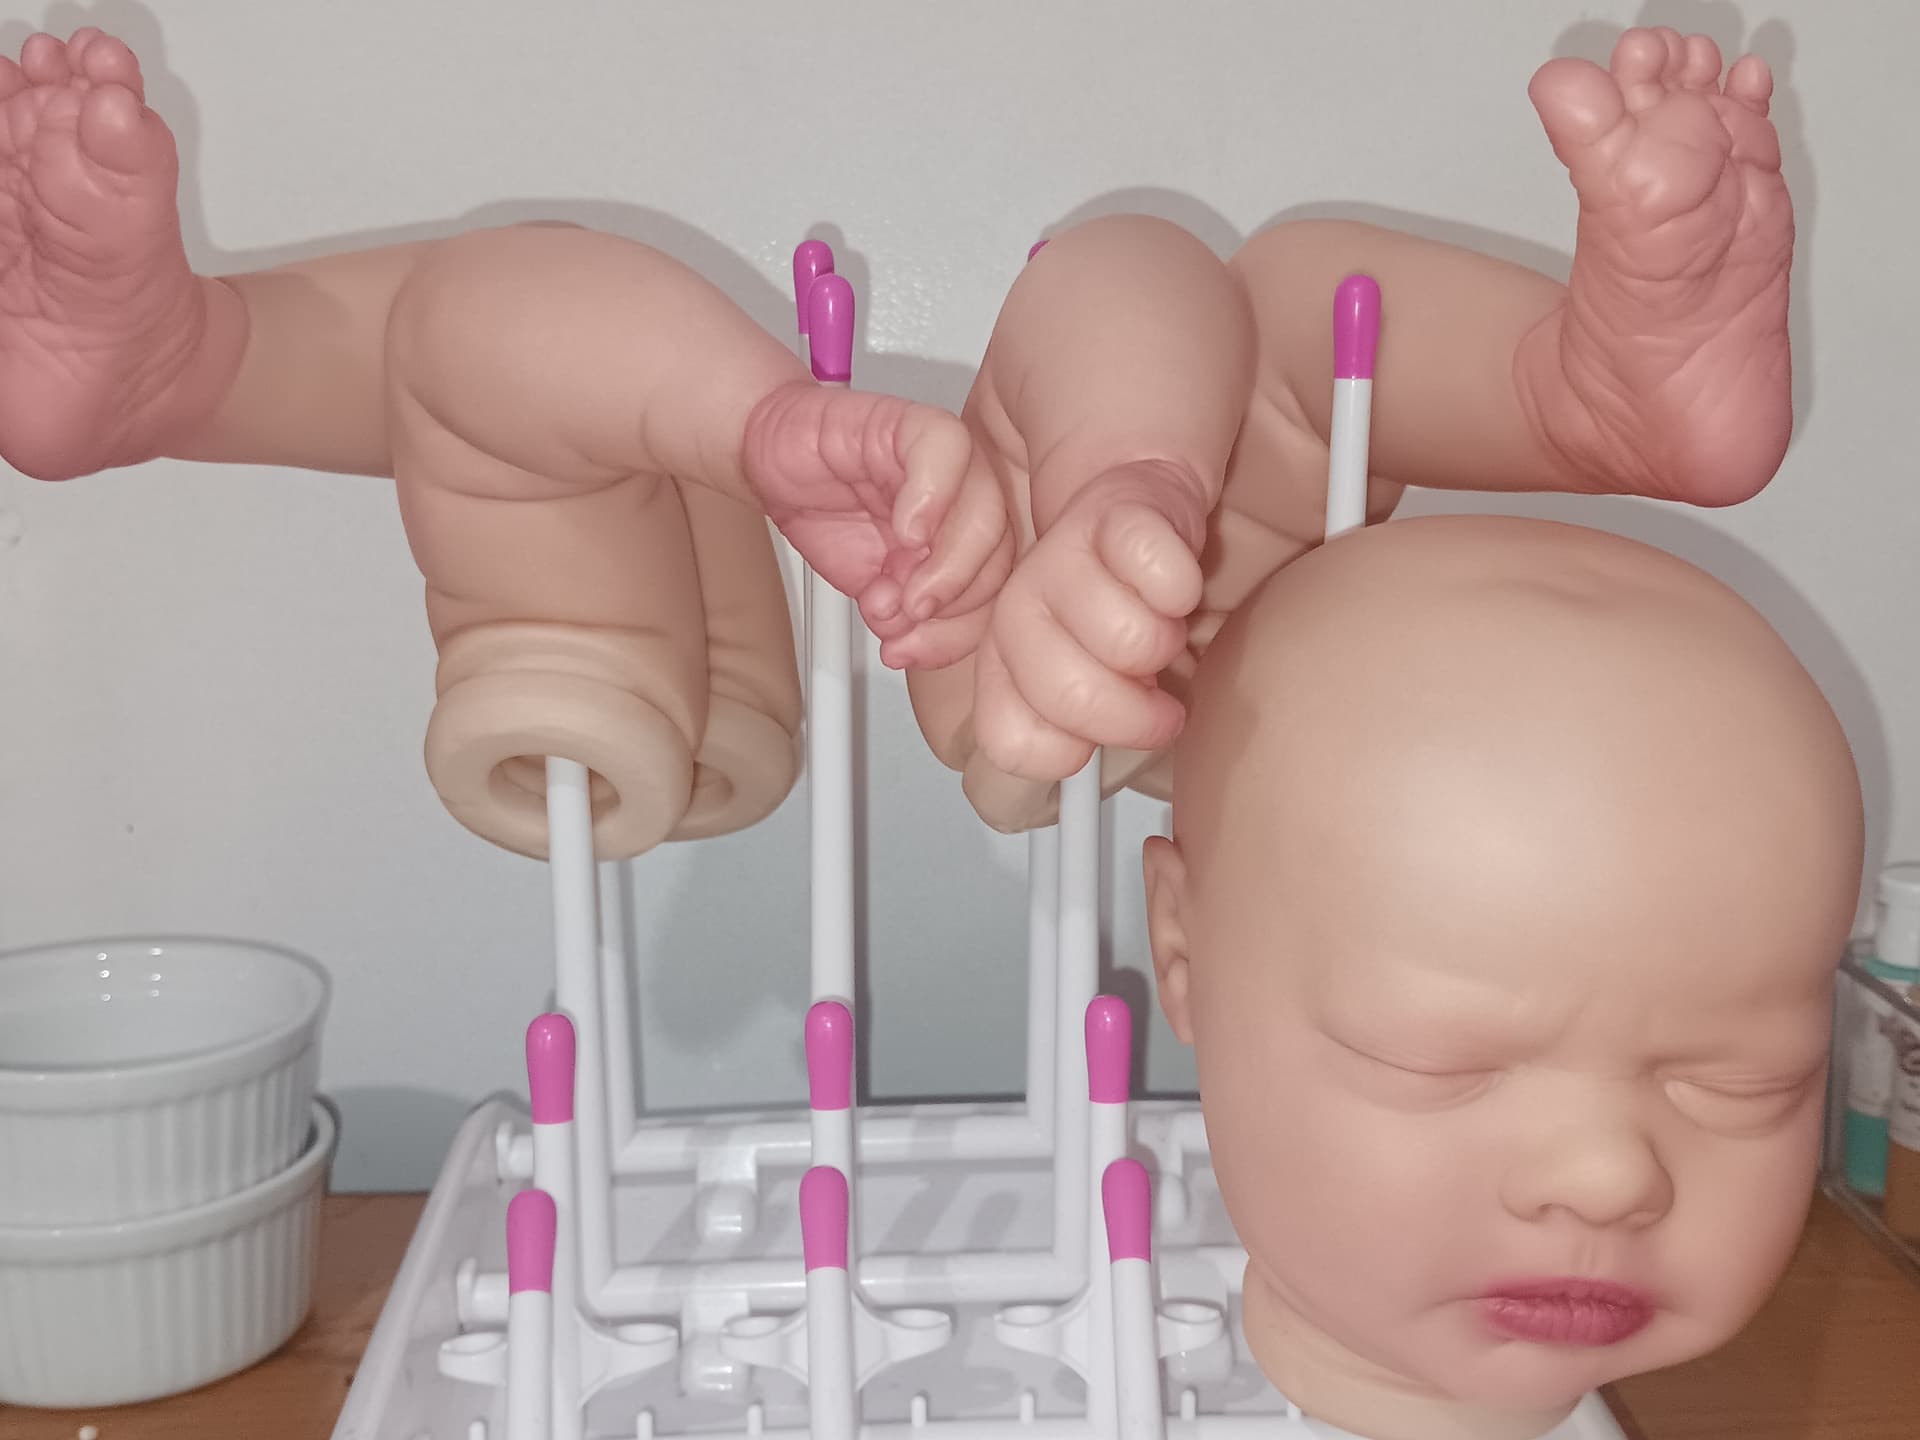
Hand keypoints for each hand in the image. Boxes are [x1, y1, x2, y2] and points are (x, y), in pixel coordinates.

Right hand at [743, 379, 1012, 664]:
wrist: (773, 461)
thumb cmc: (827, 514)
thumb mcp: (870, 586)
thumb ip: (902, 615)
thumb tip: (910, 639)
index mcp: (969, 540)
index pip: (997, 592)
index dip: (959, 631)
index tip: (911, 649)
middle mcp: (968, 498)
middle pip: (1000, 553)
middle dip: (952, 603)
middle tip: (905, 617)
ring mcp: (947, 459)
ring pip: (984, 508)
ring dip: (942, 564)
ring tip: (892, 587)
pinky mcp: (912, 422)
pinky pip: (946, 450)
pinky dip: (930, 498)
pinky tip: (902, 531)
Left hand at [966, 460, 1207, 779]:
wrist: (1133, 508)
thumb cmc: (1109, 606)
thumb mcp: (1079, 681)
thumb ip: (1068, 732)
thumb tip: (1078, 762)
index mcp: (1001, 661)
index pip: (1012, 742)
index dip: (1074, 751)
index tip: (1098, 733)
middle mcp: (1017, 610)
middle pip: (1077, 698)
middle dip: (1137, 715)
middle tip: (1156, 697)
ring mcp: (1061, 559)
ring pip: (1130, 642)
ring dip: (1166, 645)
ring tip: (1159, 629)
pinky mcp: (1118, 517)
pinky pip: (1166, 579)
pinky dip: (1184, 592)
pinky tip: (1174, 588)